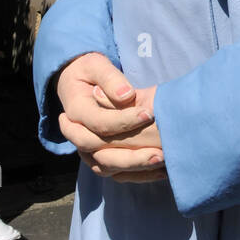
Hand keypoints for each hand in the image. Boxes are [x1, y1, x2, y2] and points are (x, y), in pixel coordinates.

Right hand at [56, 53, 164, 183]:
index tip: (150, 114)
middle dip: (132, 154)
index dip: (124, 121)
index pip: (99, 123)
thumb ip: (110, 79)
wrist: (77, 84)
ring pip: (107, 167)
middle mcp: (78, 135)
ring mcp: (87, 150)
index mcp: (76, 110)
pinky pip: (116, 174)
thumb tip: (126, 96)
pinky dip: (137, 174)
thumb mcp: (97, 65)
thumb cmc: (90, 71)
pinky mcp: (99, 159)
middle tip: (161, 149)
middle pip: (100, 153)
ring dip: (135, 167)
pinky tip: (161, 170)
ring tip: (162, 159)